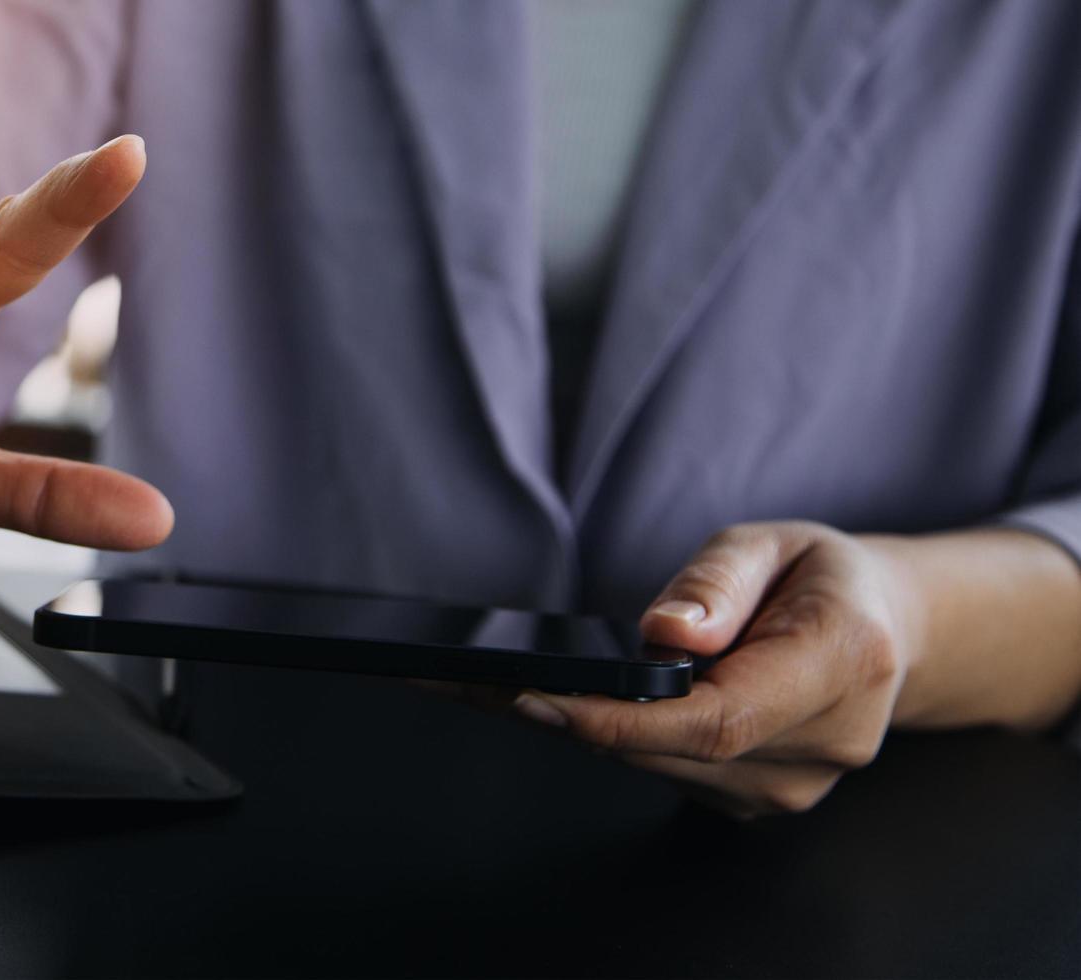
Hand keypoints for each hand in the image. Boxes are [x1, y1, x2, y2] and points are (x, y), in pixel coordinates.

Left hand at [513, 522, 911, 817]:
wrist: (884, 631)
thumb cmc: (822, 581)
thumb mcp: (773, 544)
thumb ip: (717, 582)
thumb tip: (665, 633)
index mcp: (842, 666)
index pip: (715, 719)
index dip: (617, 719)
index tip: (532, 699)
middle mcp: (825, 742)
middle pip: (672, 749)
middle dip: (565, 717)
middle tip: (469, 684)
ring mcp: (793, 784)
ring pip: (660, 765)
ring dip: (578, 730)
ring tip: (494, 687)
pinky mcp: (758, 798)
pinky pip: (669, 772)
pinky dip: (614, 738)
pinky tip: (565, 704)